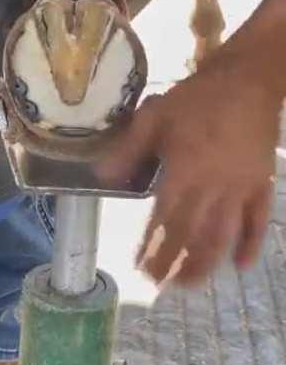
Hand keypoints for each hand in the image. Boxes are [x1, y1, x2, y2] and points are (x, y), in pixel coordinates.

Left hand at [98, 53, 280, 285]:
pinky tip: (242, 266)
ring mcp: (240, 188)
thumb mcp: (154, 115)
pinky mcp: (261, 184)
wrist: (246, 80)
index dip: (152, 246)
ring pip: (223, 235)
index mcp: (183, 171)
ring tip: (192, 283)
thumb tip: (102, 176)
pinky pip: (258, 220)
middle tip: (161, 284)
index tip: (140, 268)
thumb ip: (128, 149)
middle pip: (192, 235)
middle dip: (175, 262)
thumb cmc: (197, 97)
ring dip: (207, 262)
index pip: (163, 219)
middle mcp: (212, 187)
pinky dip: (251, 244)